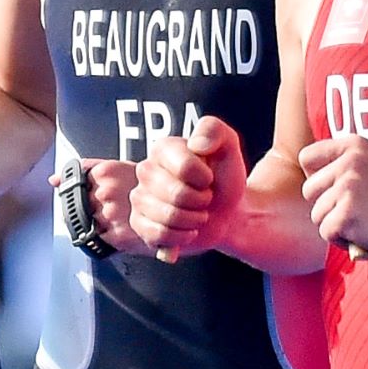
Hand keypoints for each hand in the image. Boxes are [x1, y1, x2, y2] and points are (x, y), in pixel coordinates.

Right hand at [129, 116, 241, 257]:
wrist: (227, 211)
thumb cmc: (224, 177)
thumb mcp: (228, 146)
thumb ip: (214, 130)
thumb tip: (196, 144)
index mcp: (163, 148)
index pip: (185, 168)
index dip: (204, 179)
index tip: (209, 177)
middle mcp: (146, 170)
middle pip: (176, 195)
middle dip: (200, 201)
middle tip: (205, 197)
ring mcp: (139, 198)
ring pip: (167, 217)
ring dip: (193, 220)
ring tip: (197, 213)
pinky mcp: (139, 224)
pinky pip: (157, 236)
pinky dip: (180, 238)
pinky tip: (187, 229)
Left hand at [300, 133, 367, 254]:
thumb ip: (351, 159)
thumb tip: (314, 164)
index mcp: (354, 146)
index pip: (307, 157)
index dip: (315, 177)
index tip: (333, 189)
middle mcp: (348, 162)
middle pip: (309, 190)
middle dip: (326, 206)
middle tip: (353, 213)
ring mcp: (347, 188)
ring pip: (317, 214)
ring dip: (335, 226)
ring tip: (362, 225)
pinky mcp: (346, 215)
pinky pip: (326, 232)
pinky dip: (342, 241)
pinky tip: (363, 236)